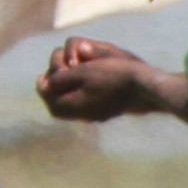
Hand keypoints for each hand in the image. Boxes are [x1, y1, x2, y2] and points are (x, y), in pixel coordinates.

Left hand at [36, 40, 155, 121]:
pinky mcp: (107, 112)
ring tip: (68, 79)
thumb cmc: (112, 76)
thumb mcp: (82, 72)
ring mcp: (96, 115)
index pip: (49, 99)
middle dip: (53, 91)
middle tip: (52, 77)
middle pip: (58, 107)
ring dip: (66, 93)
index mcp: (73, 106)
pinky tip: (86, 85)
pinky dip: (80, 96)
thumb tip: (47, 84)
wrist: (144, 88)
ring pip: (72, 107)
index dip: (43, 86)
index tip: (42, 75)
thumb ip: (60, 79)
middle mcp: (82, 115)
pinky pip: (85, 106)